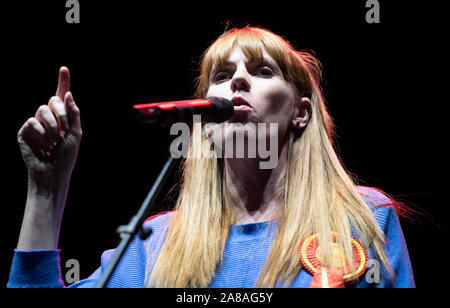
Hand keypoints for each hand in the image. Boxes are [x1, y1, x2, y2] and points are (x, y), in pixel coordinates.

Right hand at [17, 66, 81, 186]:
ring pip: (42, 110)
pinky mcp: (25, 131)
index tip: (64, 68)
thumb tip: (68, 94)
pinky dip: (40, 132)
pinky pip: (32, 122)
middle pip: (53, 100)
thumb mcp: (76, 134)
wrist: (53, 173)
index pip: (62, 97)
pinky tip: (42, 144)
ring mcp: (36, 124)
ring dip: (52, 125)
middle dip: (61, 113)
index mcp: (63, 118)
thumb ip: (74, 114)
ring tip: (53, 141)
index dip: (63, 82)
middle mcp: (49, 118)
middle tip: (63, 130)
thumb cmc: (66, 157)